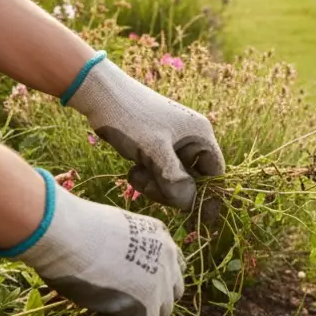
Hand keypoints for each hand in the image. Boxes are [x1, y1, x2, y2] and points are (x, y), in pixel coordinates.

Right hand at [2, 170, 184, 315]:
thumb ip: (126, 247)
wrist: (69, 236)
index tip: (141, 284)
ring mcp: (160, 283)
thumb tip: (117, 265)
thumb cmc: (78, 228)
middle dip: (157, 298)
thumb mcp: (114, 231)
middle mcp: (167, 257)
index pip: (173, 263)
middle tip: (133, 304)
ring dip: (145, 315)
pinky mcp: (146, 306)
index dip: (158, 277)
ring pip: (162, 310)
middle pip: (173, 289)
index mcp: (160, 234)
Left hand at [64, 53, 224, 209]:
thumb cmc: (130, 117)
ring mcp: (175, 143)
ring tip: (136, 172)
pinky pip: (161, 172)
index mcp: (201, 135)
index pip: (216, 174)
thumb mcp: (153, 150)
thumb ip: (174, 178)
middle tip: (149, 184)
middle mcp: (192, 139)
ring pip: (174, 179)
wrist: (100, 93)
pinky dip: (148, 176)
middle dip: (171, 188)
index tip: (203, 222)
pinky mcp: (158, 147)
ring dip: (156, 183)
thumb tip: (190, 204)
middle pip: (194, 180)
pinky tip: (133, 167)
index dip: (210, 197)